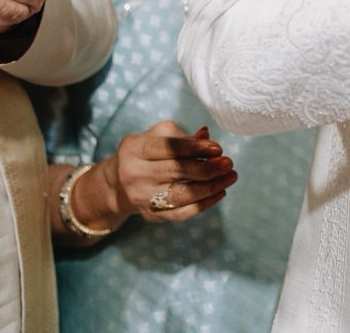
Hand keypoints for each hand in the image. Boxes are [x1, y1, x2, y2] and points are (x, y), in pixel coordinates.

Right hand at [87, 122, 237, 226]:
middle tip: (229, 163)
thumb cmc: (146, 153)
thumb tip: (206, 136)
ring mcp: (141, 197)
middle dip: (208, 167)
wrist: (118, 183)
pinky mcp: (151, 214)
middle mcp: (134, 174)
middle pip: (177, 171)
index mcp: (135, 149)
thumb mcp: (157, 136)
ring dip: (211, 187)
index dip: (195, 147)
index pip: (168, 147)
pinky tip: (220, 192)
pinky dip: (203, 204)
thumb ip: (182, 136)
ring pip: (181, 194)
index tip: (218, 148)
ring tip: (230, 177)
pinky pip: (181, 213)